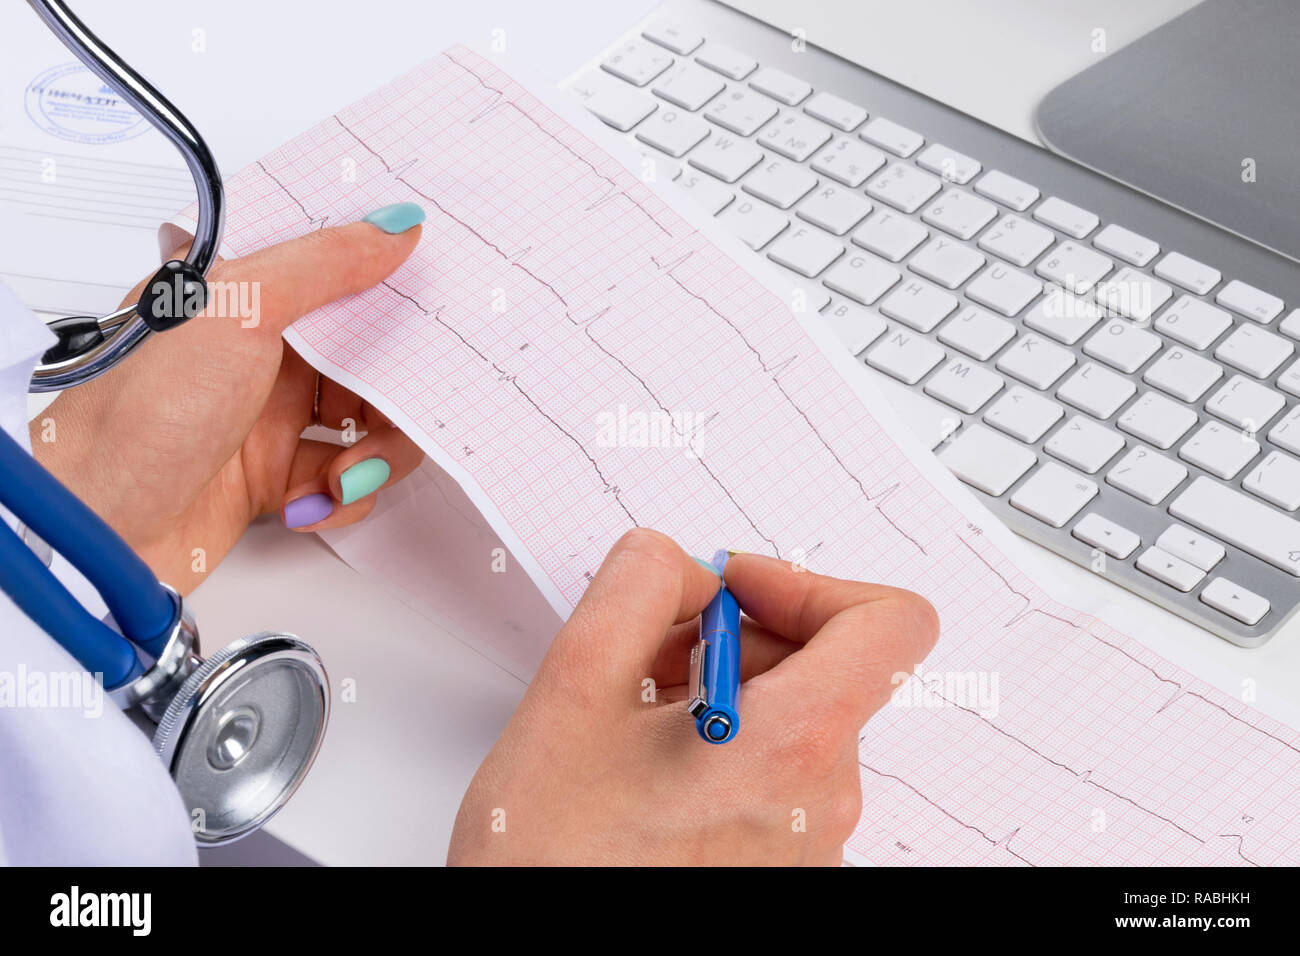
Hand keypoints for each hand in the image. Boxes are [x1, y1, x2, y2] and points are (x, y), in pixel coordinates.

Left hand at [33, 204, 426, 592]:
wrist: (98, 527)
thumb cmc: (135, 412)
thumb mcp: (237, 309)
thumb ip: (323, 263)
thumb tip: (393, 226)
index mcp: (241, 293)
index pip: (333, 267)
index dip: (386, 277)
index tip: (432, 287)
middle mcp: (259, 350)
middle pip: (368, 352)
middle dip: (397, 385)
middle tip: (404, 401)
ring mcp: (270, 414)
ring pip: (369, 419)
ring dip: (377, 450)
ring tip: (351, 467)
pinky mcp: (277, 474)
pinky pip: (348, 476)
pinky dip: (348, 492)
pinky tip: (318, 498)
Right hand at [447, 529, 938, 865]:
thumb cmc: (553, 862)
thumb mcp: (573, 688)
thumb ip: (638, 587)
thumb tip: (685, 567)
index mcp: (792, 747)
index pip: (891, 625)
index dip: (811, 584)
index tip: (737, 592)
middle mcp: (822, 803)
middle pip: (828, 668)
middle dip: (741, 638)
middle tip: (654, 655)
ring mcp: (806, 847)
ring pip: (796, 723)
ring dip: (726, 694)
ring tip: (637, 719)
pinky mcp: (780, 872)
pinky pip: (779, 781)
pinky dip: (726, 750)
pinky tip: (649, 770)